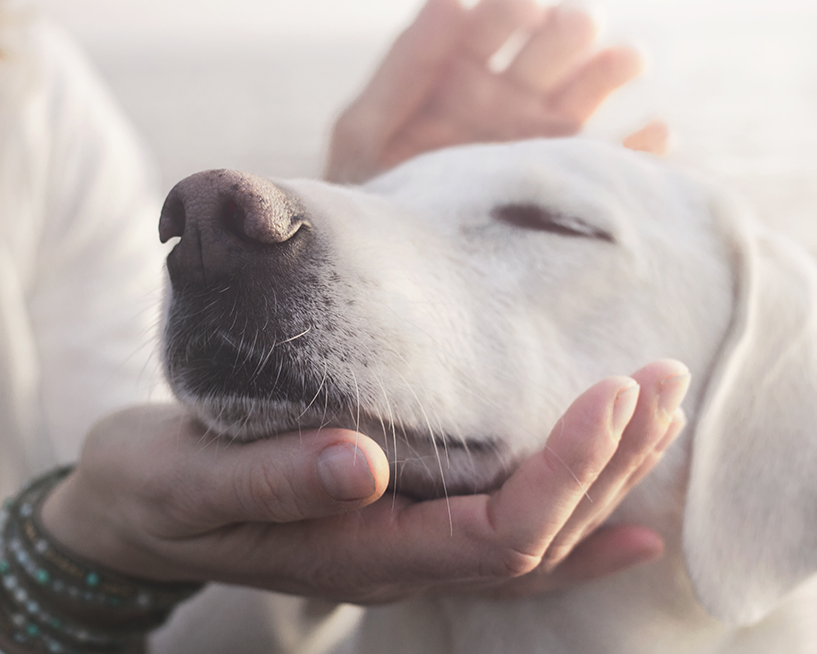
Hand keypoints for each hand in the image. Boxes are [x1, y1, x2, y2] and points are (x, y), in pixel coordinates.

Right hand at [40, 361, 686, 603]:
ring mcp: (405, 546)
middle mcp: (398, 560)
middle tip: (662, 384)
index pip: (498, 533)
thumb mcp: (190, 482)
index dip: (566, 471)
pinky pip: (507, 534)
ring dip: (606, 480)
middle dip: (612, 464)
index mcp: (358, 553)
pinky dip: (575, 518)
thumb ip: (271, 480)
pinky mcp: (402, 519)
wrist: (136, 506)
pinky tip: (625, 511)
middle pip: (540, 537)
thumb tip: (361, 464)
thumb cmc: (157, 489)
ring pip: (536, 537)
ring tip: (660, 416)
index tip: (612, 395)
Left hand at [326, 0, 652, 183]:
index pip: (495, 24)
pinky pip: (611, 161)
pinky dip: (639, 149)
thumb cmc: (370, 190)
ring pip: (588, 92)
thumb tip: (449, 0)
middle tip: (571, 30)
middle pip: (551, 48)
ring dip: (610, 70)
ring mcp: (539, 139)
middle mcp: (507, 98)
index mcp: (461, 74)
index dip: (509, 12)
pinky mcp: (562, 182)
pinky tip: (656, 133)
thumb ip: (404, 69)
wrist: (391, 260)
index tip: (520, 11)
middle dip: (565, 32)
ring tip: (626, 61)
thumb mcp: (366, 130)